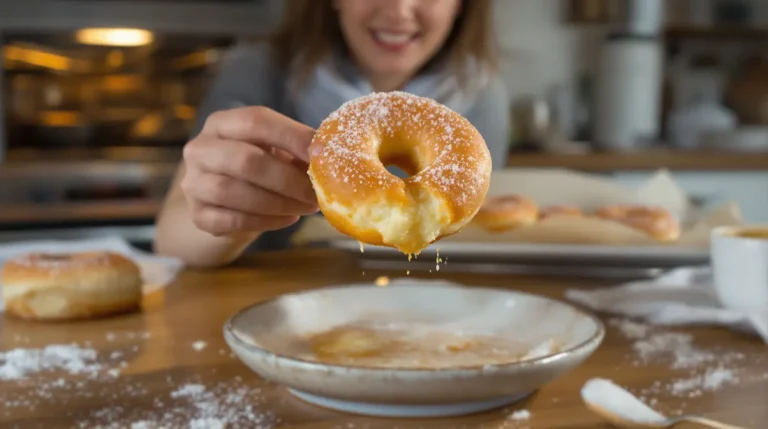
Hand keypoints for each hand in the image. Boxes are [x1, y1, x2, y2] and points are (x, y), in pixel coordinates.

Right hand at [181, 106, 318, 236]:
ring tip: (306, 207)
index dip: (292, 136)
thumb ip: (295, 149)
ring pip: (235, 193)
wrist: (221, 199)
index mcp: (222, 123)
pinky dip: (266, 221)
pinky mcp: (197, 214)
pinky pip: (233, 220)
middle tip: (316, 193)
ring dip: (279, 203)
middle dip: (288, 180)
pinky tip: (288, 218)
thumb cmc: (256, 167)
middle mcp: (200, 149)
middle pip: (246, 161)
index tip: (321, 155)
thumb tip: (327, 158)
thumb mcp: (272, 149)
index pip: (256, 121)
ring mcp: (194, 182)